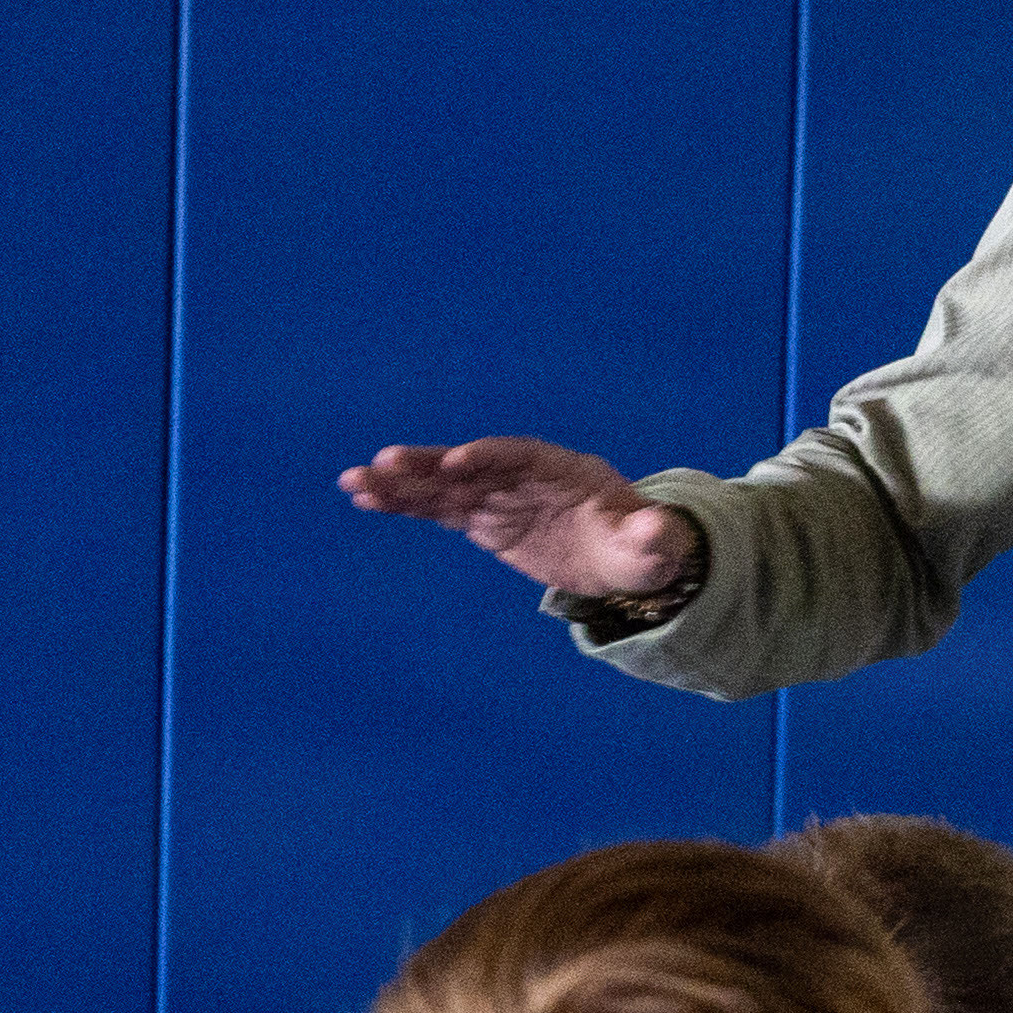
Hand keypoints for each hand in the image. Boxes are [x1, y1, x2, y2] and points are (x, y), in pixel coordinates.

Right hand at [345, 437, 698, 610]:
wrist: (623, 556)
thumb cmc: (641, 547)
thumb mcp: (654, 547)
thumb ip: (651, 536)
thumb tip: (657, 530)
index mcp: (563, 470)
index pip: (520, 456)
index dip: (489, 457)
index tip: (457, 464)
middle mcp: (523, 476)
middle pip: (471, 464)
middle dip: (429, 465)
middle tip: (383, 464)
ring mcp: (499, 495)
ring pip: (443, 484)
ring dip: (400, 482)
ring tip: (354, 482)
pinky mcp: (482, 518)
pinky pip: (437, 508)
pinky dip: (403, 503)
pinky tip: (365, 500)